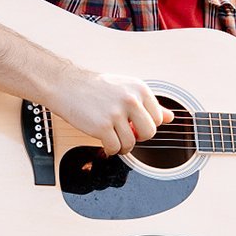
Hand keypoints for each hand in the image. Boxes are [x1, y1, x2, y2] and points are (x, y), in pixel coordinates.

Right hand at [48, 68, 173, 155]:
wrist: (66, 85)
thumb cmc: (94, 88)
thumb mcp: (125, 88)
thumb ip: (148, 103)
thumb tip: (170, 117)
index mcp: (139, 88)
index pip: (158, 118)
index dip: (146, 125)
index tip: (134, 124)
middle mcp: (130, 99)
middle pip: (149, 133)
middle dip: (138, 137)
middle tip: (126, 133)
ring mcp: (116, 113)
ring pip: (131, 143)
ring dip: (122, 146)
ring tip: (113, 138)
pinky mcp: (102, 126)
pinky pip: (115, 148)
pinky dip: (110, 150)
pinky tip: (104, 142)